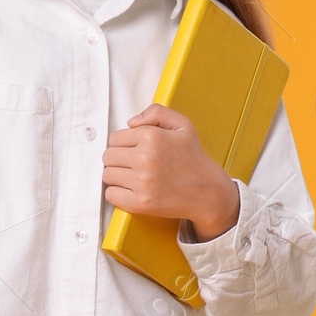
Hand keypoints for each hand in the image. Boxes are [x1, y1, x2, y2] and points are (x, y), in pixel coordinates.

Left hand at [102, 105, 239, 239]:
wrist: (207, 191)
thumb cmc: (193, 158)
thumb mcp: (182, 125)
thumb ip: (156, 113)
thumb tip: (130, 122)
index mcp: (151, 136)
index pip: (115, 138)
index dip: (123, 144)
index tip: (134, 150)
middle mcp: (144, 158)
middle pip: (108, 157)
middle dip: (118, 159)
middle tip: (133, 164)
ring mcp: (142, 182)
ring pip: (107, 175)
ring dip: (117, 176)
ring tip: (133, 177)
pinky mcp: (140, 203)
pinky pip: (111, 195)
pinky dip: (117, 193)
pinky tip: (131, 190)